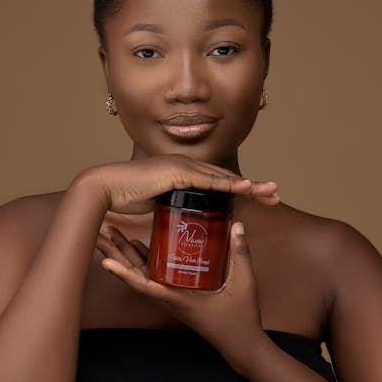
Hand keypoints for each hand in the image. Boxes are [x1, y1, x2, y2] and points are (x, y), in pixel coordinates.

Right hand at [78, 154, 278, 213]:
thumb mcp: (154, 202)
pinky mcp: (176, 173)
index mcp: (182, 173)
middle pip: (227, 177)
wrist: (105, 188)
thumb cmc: (124, 196)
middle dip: (253, 186)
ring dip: (250, 185)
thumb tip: (176, 216)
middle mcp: (186, 166)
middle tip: (275, 193)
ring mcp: (182, 167)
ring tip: (271, 192)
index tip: (258, 196)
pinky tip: (246, 187)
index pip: (217, 181)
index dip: (239, 188)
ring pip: (223, 177)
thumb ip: (169, 204)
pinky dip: (229, 183)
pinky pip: (208, 180)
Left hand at [97, 221, 266, 369]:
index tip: (105, 261)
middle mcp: (170, 299)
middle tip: (101, 233)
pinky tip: (138, 246)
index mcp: (180, 300)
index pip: (146, 286)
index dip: (124, 274)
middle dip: (116, 254)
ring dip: (124, 256)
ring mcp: (172, 299)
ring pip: (141, 276)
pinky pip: (153, 277)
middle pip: (135, 277)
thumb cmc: (241, 318)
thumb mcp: (244, 284)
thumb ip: (240, 254)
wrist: (241, 345)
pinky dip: (142, 261)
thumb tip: (237, 226)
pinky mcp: (177, 297)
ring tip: (111, 235)